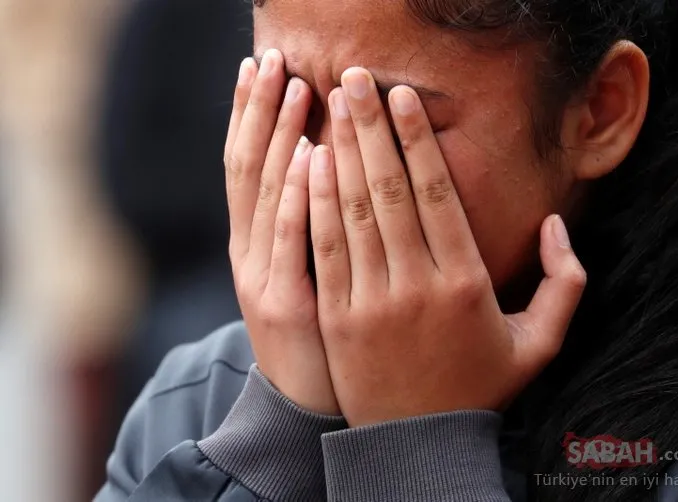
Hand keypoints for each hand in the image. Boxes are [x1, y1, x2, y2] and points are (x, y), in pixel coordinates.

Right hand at [224, 51, 338, 414]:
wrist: (306, 406)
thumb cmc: (316, 333)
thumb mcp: (296, 274)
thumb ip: (302, 222)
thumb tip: (320, 158)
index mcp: (251, 242)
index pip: (245, 165)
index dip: (249, 113)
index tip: (261, 65)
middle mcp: (248, 252)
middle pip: (249, 167)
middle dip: (260, 110)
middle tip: (273, 57)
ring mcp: (264, 278)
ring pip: (267, 195)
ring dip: (278, 137)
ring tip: (294, 85)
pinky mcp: (289, 306)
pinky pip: (295, 242)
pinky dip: (299, 197)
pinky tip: (312, 156)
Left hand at [308, 67, 586, 426]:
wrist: (417, 444)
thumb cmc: (480, 390)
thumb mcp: (540, 344)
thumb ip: (565, 284)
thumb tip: (561, 229)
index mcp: (466, 284)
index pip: (436, 195)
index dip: (417, 140)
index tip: (403, 98)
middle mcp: (416, 285)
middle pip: (389, 189)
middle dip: (371, 127)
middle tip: (356, 78)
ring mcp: (371, 300)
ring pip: (353, 210)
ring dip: (341, 151)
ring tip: (332, 104)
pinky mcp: (337, 316)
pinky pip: (326, 247)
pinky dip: (316, 201)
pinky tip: (311, 163)